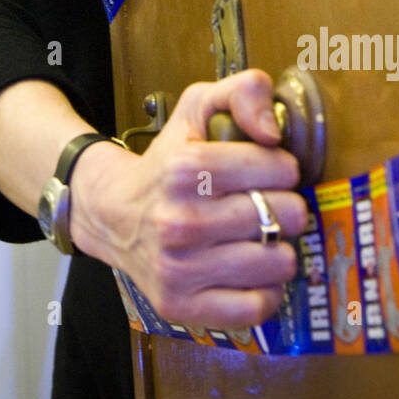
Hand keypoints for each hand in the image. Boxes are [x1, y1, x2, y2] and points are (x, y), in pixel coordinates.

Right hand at [70, 69, 309, 331]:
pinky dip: (265, 289)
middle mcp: (179, 221)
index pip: (278, 167)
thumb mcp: (197, 108)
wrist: (112, 213)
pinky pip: (257, 306)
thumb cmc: (166, 162)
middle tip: (262, 203)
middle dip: (284, 205)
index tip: (267, 170)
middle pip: (285, 215)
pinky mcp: (182, 306)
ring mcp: (180, 269)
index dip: (282, 166)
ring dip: (277, 248)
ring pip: (278, 262)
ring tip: (257, 237)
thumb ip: (243, 92)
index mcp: (185, 169)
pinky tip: (249, 270)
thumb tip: (273, 131)